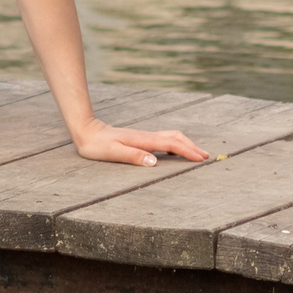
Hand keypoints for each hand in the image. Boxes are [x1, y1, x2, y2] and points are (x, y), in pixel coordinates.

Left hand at [73, 119, 210, 166]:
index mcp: (143, 141)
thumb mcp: (113, 153)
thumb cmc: (97, 145)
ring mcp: (143, 136)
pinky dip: (174, 144)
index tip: (201, 158)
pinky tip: (174, 153)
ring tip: (196, 154)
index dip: (187, 151)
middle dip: (191, 146)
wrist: (86, 131)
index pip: (171, 144)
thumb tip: (154, 162)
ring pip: (170, 137)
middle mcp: (146, 137)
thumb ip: (133, 156)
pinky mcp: (139, 138)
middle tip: (206, 157)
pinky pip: (162, 139)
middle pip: (175, 137)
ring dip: (185, 144)